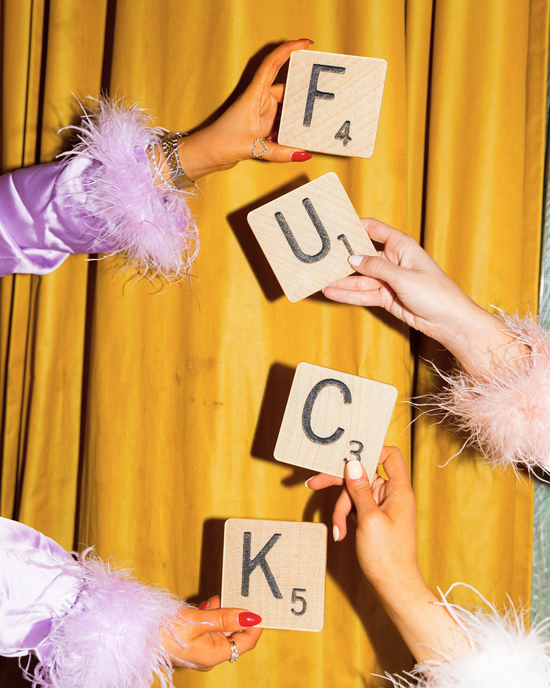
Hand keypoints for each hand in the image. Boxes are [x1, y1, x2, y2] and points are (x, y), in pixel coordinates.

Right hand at [160, 595, 261, 670]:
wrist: (139, 634)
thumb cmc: (166, 631)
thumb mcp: (199, 621)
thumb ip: (226, 618)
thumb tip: (251, 617)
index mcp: (214, 654)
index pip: (246, 642)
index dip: (254, 625)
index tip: (258, 607)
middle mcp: (209, 655)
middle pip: (233, 634)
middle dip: (233, 615)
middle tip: (233, 597)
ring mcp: (199, 649)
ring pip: (219, 628)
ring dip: (219, 613)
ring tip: (213, 602)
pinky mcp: (191, 642)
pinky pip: (207, 628)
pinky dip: (208, 615)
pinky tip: (202, 606)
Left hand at [178, 39, 313, 179]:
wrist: (207, 154)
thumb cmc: (222, 142)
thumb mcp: (253, 148)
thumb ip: (279, 152)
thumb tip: (302, 154)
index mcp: (254, 95)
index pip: (272, 64)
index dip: (288, 50)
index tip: (305, 43)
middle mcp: (259, 101)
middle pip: (286, 90)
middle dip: (302, 93)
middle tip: (322, 95)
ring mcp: (261, 113)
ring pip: (285, 109)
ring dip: (296, 118)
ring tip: (315, 123)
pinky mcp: (261, 126)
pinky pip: (281, 124)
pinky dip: (290, 130)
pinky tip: (300, 139)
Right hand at [309, 448, 417, 589]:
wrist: (394, 587)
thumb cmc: (387, 556)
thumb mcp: (369, 519)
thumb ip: (360, 489)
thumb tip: (353, 464)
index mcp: (398, 490)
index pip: (390, 456)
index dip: (370, 450)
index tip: (346, 456)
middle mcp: (391, 494)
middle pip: (363, 474)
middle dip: (339, 482)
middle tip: (313, 483)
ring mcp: (382, 506)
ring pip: (354, 492)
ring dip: (341, 509)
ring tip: (338, 530)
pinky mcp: (372, 517)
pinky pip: (354, 506)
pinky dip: (345, 516)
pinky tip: (340, 532)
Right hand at [323, 219, 524, 375]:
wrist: (448, 321)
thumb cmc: (436, 292)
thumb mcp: (403, 277)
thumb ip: (376, 267)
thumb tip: (353, 259)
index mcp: (401, 246)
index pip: (374, 230)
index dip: (356, 226)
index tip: (336, 225)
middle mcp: (392, 261)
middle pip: (362, 256)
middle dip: (343, 258)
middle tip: (321, 258)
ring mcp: (388, 280)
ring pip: (360, 279)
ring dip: (342, 281)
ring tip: (321, 281)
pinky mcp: (385, 297)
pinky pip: (363, 294)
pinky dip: (348, 295)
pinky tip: (333, 293)